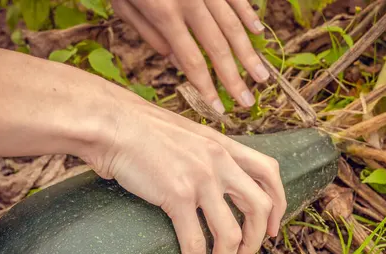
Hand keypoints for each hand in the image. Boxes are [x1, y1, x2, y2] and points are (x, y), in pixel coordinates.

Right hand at [84, 88, 285, 253]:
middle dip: (256, 240)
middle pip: (260, 208)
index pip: (269, 172)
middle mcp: (220, 161)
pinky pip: (195, 242)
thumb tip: (211, 181)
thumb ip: (206, 154)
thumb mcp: (188, 135)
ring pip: (230, 234)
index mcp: (224, 146)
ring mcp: (201, 178)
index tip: (273, 228)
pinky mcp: (177, 195)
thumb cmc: (142, 129)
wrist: (113, 122)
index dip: (279, 205)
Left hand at [112, 0, 269, 112]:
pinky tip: (258, 32)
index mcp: (164, 13)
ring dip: (249, 53)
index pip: (190, 60)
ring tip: (262, 77)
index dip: (206, 87)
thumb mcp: (123, 4)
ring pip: (232, 25)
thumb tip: (175, 60)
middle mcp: (190, 2)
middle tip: (247, 102)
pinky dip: (248, 14)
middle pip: (217, 48)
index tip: (218, 109)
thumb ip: (148, 33)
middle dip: (234, 78)